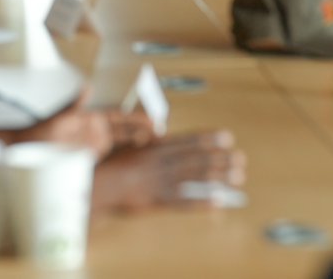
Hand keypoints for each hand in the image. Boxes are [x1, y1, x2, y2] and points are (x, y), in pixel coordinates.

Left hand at [0, 96, 154, 159]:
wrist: (20, 151)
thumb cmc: (37, 133)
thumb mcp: (57, 119)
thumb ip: (73, 104)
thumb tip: (85, 87)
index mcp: (92, 118)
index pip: (120, 118)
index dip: (138, 120)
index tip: (154, 121)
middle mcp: (96, 132)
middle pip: (126, 132)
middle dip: (144, 134)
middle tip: (163, 139)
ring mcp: (94, 147)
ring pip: (122, 146)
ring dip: (137, 148)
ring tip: (155, 153)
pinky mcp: (90, 161)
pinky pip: (111, 161)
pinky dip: (124, 162)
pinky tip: (136, 167)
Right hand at [91, 130, 245, 213]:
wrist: (91, 186)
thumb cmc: (106, 164)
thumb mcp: (125, 143)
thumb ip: (145, 138)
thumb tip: (161, 131)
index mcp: (153, 147)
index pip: (187, 140)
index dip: (208, 138)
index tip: (227, 137)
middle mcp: (160, 162)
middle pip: (196, 159)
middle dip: (221, 159)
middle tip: (240, 159)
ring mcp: (158, 182)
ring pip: (194, 178)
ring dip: (218, 177)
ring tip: (237, 177)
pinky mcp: (155, 201)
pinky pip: (182, 202)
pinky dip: (200, 201)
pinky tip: (217, 201)